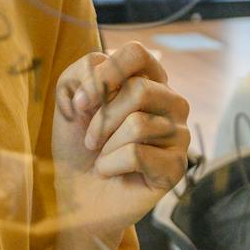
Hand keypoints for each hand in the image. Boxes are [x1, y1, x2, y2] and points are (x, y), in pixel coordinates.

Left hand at [51, 42, 189, 238]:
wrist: (77, 196)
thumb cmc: (78, 146)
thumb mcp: (70, 100)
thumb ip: (82, 73)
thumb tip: (103, 72)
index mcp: (149, 80)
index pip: (137, 53)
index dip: (106, 73)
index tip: (80, 102)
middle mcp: (171, 102)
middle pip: (139, 90)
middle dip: (102, 119)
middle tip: (91, 140)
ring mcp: (179, 135)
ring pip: (138, 124)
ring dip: (105, 146)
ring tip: (103, 158)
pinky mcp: (177, 167)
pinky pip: (138, 154)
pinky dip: (111, 165)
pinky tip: (113, 173)